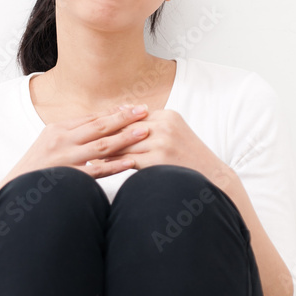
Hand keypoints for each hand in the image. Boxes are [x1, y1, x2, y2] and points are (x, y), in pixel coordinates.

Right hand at [0, 104, 151, 195]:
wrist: (15, 190)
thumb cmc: (37, 168)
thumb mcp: (50, 143)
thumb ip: (73, 134)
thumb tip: (100, 124)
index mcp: (57, 129)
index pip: (91, 118)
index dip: (114, 112)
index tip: (134, 108)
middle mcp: (61, 140)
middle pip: (99, 126)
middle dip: (124, 118)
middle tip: (144, 111)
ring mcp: (65, 159)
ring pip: (101, 146)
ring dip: (125, 138)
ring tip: (144, 131)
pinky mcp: (68, 178)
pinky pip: (96, 170)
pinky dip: (114, 165)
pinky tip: (130, 162)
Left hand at [93, 108, 233, 188]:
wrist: (213, 180)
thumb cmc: (189, 162)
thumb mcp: (174, 136)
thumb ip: (152, 128)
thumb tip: (123, 124)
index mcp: (167, 115)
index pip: (132, 116)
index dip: (110, 122)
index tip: (90, 126)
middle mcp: (164, 124)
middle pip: (125, 128)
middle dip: (103, 135)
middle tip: (81, 140)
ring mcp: (162, 141)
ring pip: (124, 144)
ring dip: (103, 149)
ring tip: (85, 154)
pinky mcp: (160, 158)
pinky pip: (129, 160)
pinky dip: (112, 163)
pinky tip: (98, 167)